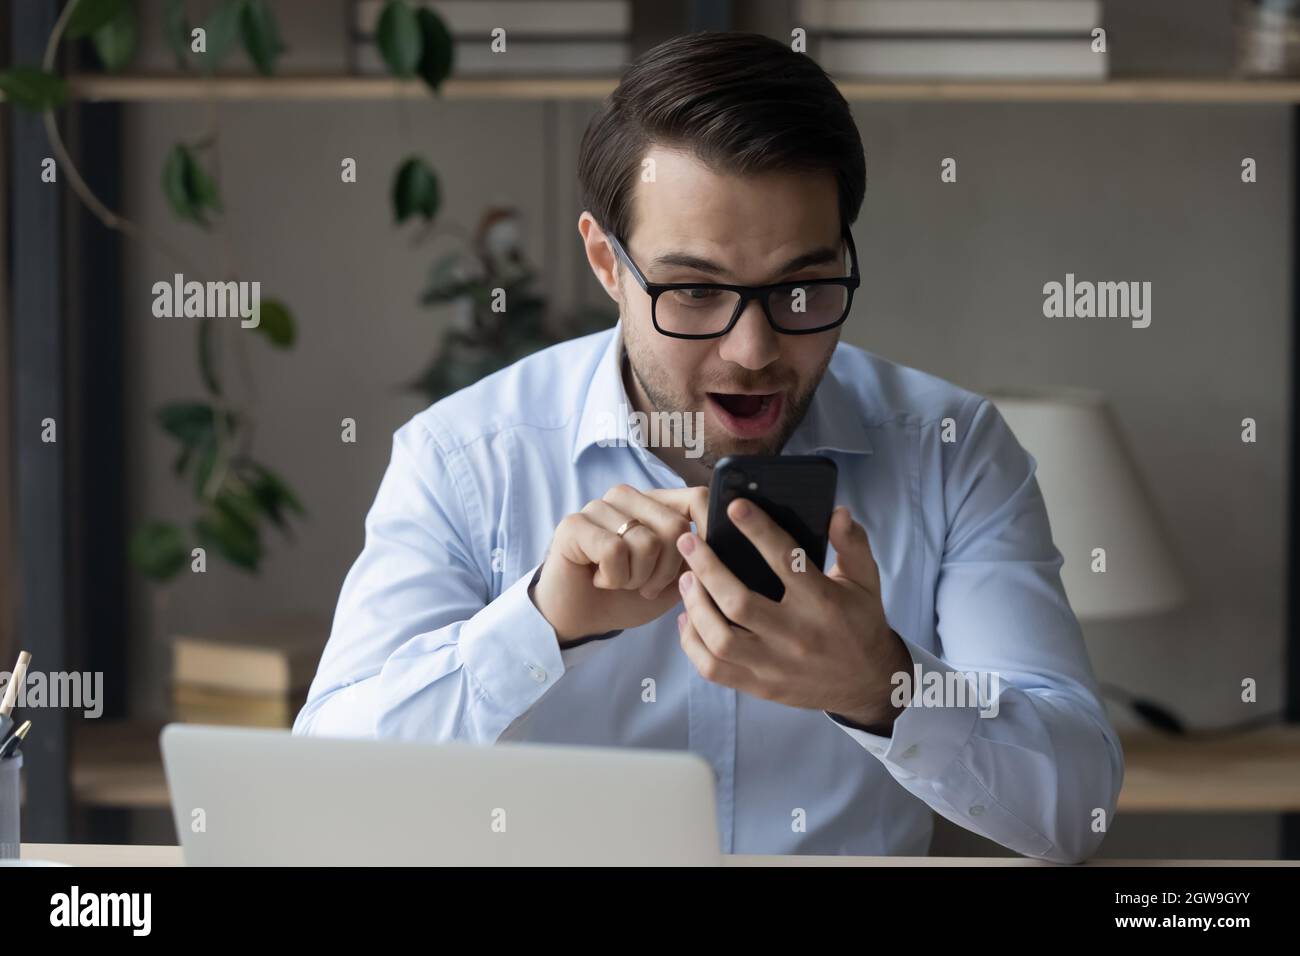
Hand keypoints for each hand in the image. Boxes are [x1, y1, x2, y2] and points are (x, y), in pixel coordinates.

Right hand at [531, 484, 708, 643]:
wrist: (581, 619)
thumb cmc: (627, 596)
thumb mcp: (674, 579)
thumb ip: (698, 558)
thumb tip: (726, 543)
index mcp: (654, 503)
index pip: (696, 499)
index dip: (708, 529)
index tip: (702, 564)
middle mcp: (627, 497)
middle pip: (675, 526)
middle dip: (666, 571)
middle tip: (644, 584)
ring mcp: (599, 506)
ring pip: (646, 541)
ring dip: (636, 577)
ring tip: (620, 580)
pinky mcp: (574, 524)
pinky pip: (613, 550)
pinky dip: (613, 578)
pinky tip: (599, 579)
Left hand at [674, 501, 912, 728]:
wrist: (868, 683)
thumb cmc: (861, 622)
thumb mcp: (866, 580)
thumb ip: (852, 544)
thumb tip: (837, 512)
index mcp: (823, 603)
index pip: (786, 560)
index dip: (759, 530)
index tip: (734, 507)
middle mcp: (797, 635)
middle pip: (739, 602)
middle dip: (706, 567)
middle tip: (688, 540)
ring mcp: (776, 665)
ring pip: (720, 639)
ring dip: (695, 605)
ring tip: (686, 578)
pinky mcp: (762, 686)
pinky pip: (714, 669)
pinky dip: (692, 643)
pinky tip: (688, 617)